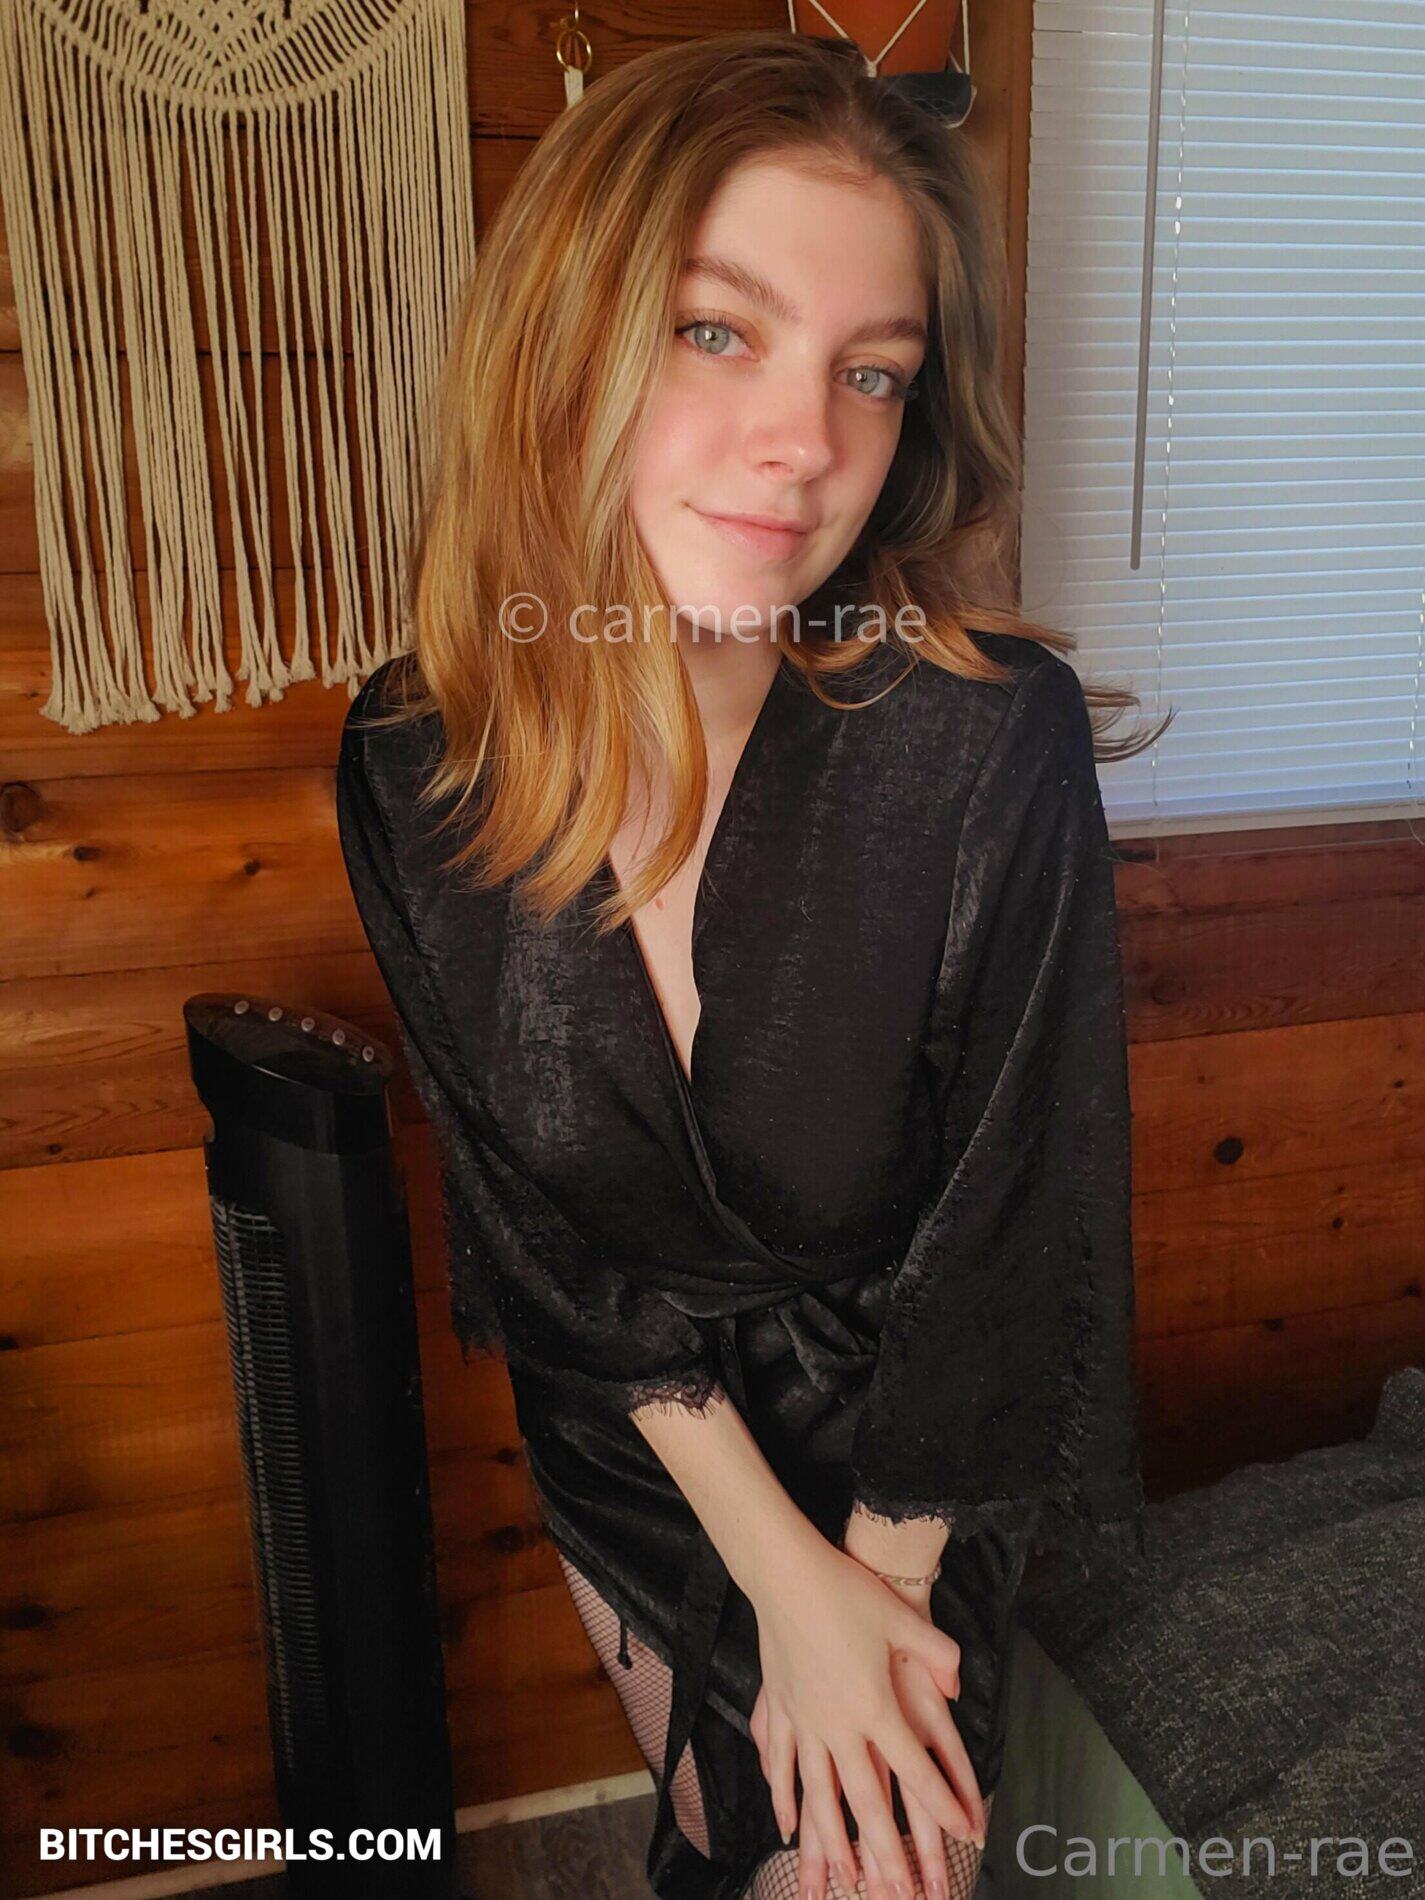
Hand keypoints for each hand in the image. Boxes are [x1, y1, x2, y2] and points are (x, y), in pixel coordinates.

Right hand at [746, 1541, 973, 1897]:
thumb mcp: (902, 1618)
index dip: (944, 1804)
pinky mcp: (779, 1710)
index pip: (916, 1769)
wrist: (786, 1573)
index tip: (965, 1835)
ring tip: (846, 1883)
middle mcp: (838, 1724)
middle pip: (866, 1802)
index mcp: (874, 1705)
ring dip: (835, 1844)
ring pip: (820, 1797)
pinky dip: (784, 1801)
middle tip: (904, 1892)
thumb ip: (938, 1655)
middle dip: (888, 1852)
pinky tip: (788, 1829)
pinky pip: (780, 1766)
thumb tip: (957, 1684)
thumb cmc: (846, 1591)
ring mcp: (804, 1721)